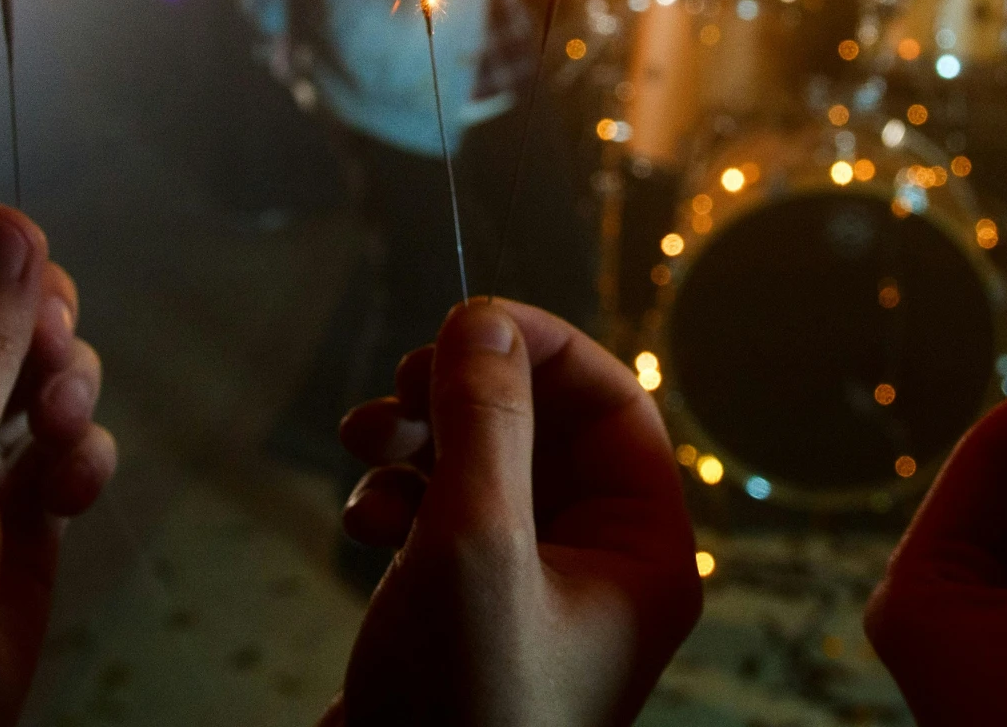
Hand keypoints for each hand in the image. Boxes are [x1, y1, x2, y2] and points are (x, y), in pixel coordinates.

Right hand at [325, 299, 700, 726]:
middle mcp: (598, 569)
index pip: (616, 405)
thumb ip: (484, 424)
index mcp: (643, 554)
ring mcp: (530, 594)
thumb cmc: (462, 714)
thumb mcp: (474, 548)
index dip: (539, 348)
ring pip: (483, 469)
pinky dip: (398, 501)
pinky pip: (443, 522)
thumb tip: (485, 319)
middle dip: (464, 395)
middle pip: (543, 428)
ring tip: (365, 445)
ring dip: (420, 442)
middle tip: (400, 387)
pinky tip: (362, 519)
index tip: (462, 320)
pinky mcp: (467, 616)